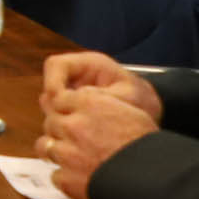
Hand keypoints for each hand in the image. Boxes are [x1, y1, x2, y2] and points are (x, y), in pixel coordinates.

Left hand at [37, 87, 158, 198]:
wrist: (150, 177)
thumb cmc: (147, 144)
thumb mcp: (131, 111)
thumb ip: (104, 103)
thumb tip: (90, 99)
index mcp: (89, 104)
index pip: (60, 98)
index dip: (65, 108)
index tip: (70, 115)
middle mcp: (73, 125)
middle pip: (51, 122)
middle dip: (60, 129)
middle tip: (73, 139)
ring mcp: (66, 152)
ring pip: (45, 147)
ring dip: (57, 151)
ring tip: (72, 158)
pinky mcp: (65, 178)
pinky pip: (55, 174)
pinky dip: (65, 177)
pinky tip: (80, 178)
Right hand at [39, 51, 160, 119]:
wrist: (149, 112)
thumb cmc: (141, 100)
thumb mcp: (127, 97)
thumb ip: (102, 96)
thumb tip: (78, 97)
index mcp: (90, 64)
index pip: (56, 65)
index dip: (52, 82)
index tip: (59, 102)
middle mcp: (77, 75)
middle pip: (49, 85)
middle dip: (55, 105)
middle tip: (68, 120)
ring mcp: (73, 92)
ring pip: (50, 102)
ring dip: (58, 116)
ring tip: (77, 129)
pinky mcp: (73, 106)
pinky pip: (58, 113)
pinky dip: (64, 124)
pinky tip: (77, 134)